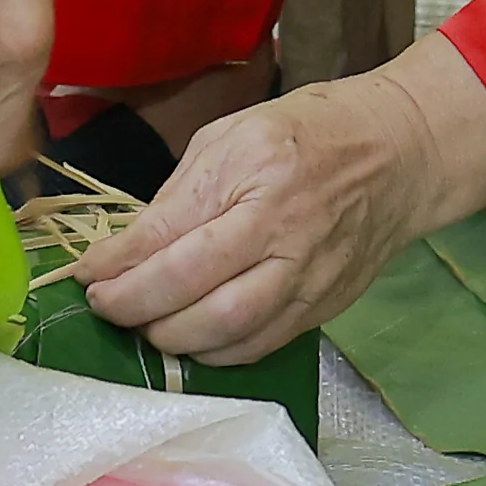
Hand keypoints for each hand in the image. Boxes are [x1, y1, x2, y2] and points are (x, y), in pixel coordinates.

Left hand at [81, 51, 485, 365]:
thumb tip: (119, 254)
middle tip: (110, 307)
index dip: (119, 268)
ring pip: (232, 336)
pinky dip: (216, 352)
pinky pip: (262, 346)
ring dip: (175, 341)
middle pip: (203, 303)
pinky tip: (192, 337)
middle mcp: (289, 236)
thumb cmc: (305, 132)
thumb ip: (175, 199)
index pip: (173, 241)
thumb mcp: (229, 138)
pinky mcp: (325, 307)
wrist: (400, 153)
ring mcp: (312, 279)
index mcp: (260, 178)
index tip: (85, 278)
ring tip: (147, 325)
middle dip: (141, 313)